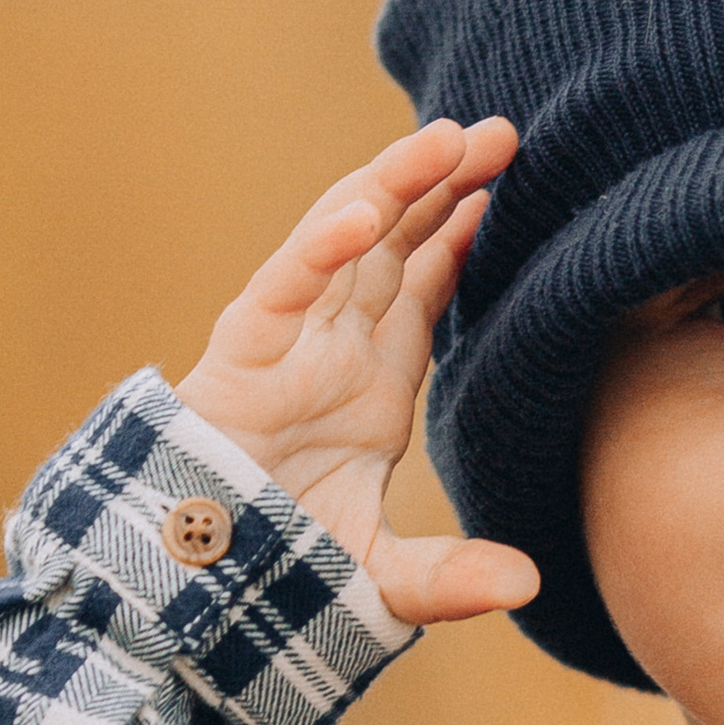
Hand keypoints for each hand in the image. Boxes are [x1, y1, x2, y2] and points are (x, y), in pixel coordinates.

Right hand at [176, 119, 537, 624]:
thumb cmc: (280, 573)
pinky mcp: (239, 357)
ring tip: (448, 140)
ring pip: (343, 242)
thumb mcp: (384, 581)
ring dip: (390, 187)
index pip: (424, 285)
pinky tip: (362, 213)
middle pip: (394, 244)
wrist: (192, 592)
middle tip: (503, 131)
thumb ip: (452, 578)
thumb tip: (531, 585)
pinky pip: (280, 286)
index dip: (462, 232)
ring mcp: (287, 345)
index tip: (508, 184)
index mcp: (374, 382)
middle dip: (442, 183)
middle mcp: (333, 348)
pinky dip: (317, 250)